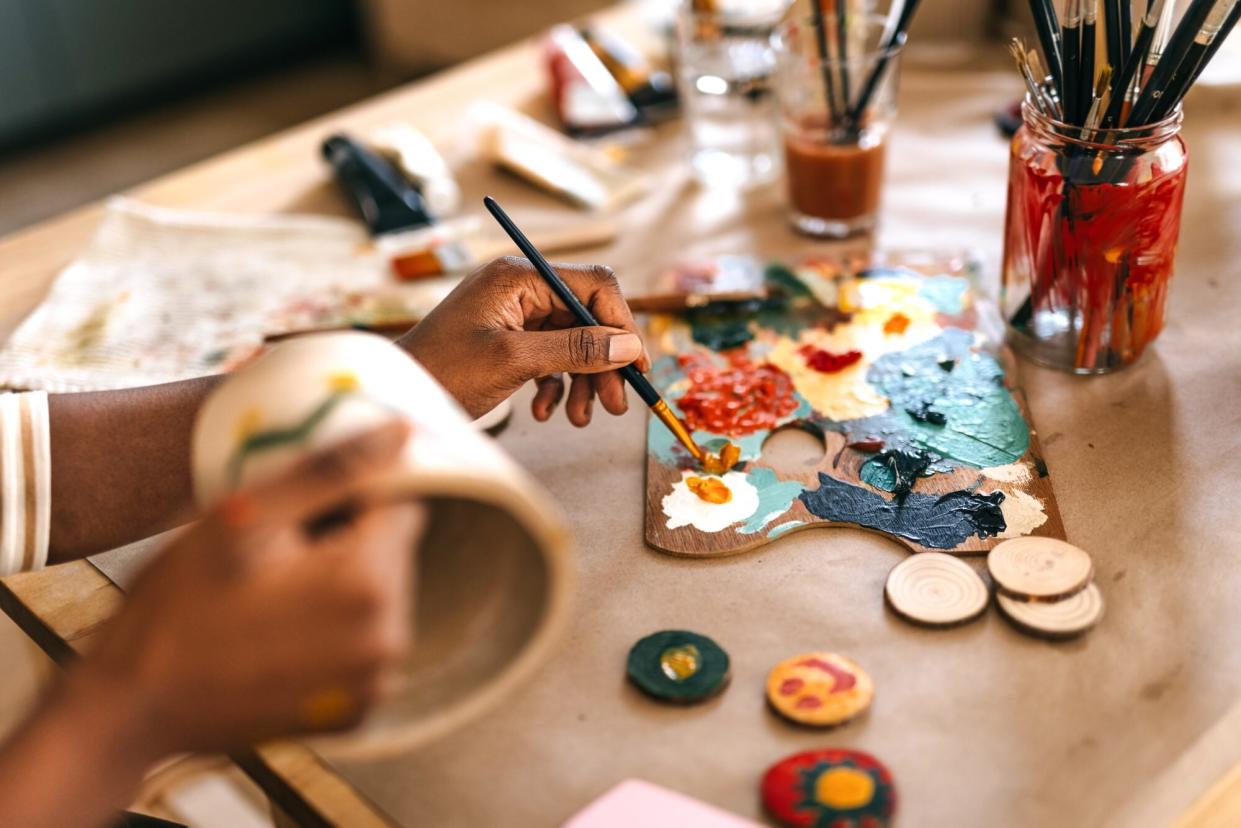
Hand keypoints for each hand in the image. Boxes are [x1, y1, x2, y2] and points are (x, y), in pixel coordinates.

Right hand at [75, 421, 422, 757]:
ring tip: (271, 597)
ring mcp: (374, 682)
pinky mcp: (356, 711)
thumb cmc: (177, 605)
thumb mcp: (245, 516)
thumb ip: (332, 471)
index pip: (401, 505)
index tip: (301, 510)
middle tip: (275, 555)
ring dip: (342, 585)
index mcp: (368, 583)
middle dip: (347, 542)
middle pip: (394, 552)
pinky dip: (336, 630)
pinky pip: (365, 642)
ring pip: (382, 596)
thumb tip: (402, 432)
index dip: (353, 497)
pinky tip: (280, 634)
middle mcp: (388, 638)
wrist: (133, 707)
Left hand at [398, 256, 650, 424]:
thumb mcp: (515, 360)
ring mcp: (514, 313)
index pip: (593, 286)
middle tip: (615, 405)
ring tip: (580, 418)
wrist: (399, 395)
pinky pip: (551, 357)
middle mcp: (520, 287)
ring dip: (583, 380)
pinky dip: (556, 384)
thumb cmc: (444, 370)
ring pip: (572, 342)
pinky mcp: (509, 338)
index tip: (636, 365)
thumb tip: (627, 346)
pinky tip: (545, 409)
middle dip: (603, 363)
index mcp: (519, 276)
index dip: (620, 324)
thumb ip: (575, 350)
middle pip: (586, 317)